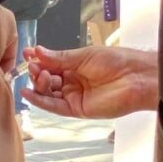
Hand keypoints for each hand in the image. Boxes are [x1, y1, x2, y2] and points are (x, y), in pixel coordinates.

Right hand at [22, 45, 157, 118]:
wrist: (135, 78)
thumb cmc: (117, 62)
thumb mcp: (84, 55)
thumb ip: (59, 58)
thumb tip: (38, 52)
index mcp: (76, 66)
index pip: (51, 64)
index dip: (39, 60)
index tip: (28, 54)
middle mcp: (73, 82)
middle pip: (48, 80)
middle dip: (38, 73)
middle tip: (35, 66)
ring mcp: (75, 96)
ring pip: (49, 93)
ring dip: (39, 85)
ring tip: (37, 75)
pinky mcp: (77, 109)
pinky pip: (54, 106)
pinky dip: (40, 101)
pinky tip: (28, 93)